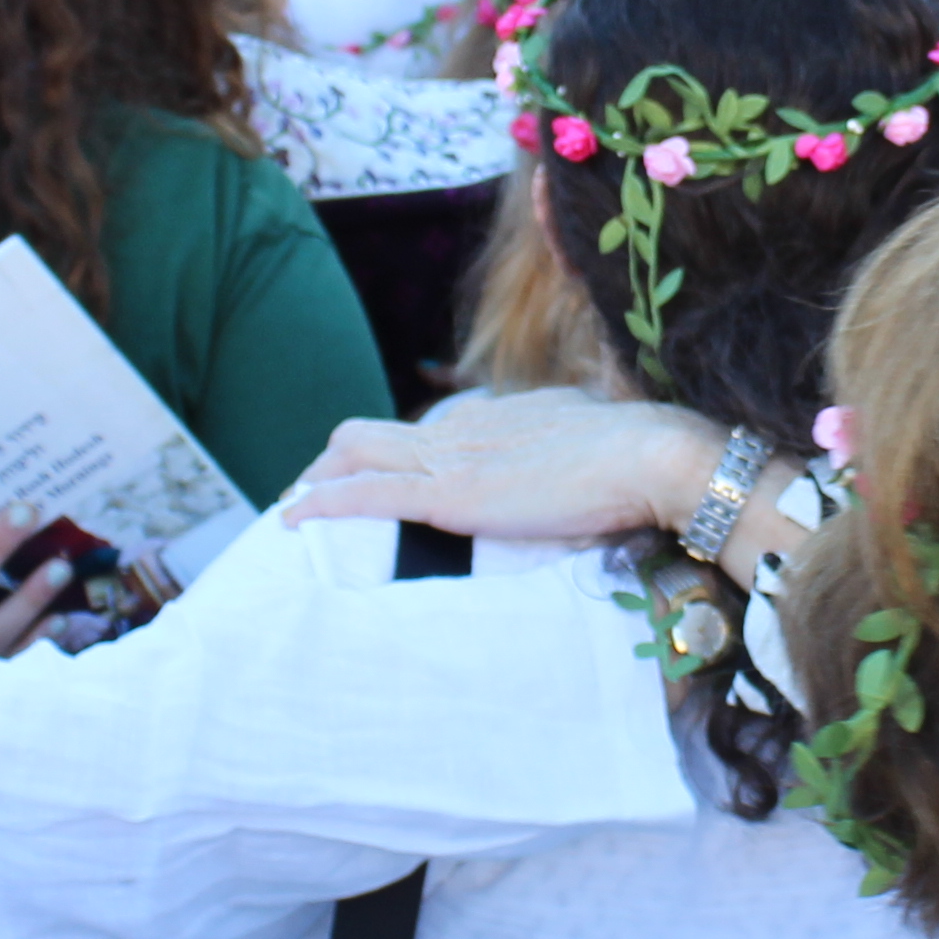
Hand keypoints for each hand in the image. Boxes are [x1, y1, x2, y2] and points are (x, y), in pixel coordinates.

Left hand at [285, 388, 724, 542]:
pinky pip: (368, 495)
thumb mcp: (583, 440)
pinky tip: (294, 521)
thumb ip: (557, 446)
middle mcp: (461, 428)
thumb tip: (563, 453)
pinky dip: (324, 506)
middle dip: (334, 464)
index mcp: (493, 418)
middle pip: (371, 435)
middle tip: (312, 495)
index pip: (422, 432)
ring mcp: (451, 459)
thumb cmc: (632, 458)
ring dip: (318, 482)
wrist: (646, 457)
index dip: (387, 455)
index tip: (371, 477)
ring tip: (292, 511)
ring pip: (356, 455)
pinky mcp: (449, 494)